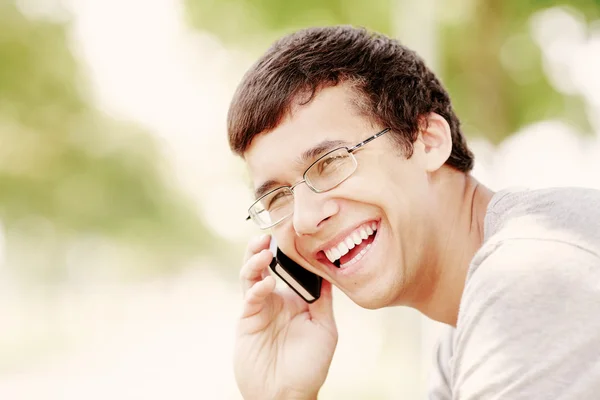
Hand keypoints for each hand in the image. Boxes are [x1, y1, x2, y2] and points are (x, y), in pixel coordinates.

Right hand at [234, 234, 337, 399]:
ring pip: (252, 276)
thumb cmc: (309, 366)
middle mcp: (277, 299)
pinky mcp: (247, 320)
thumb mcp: (325, 329)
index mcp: (296, 299)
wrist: (287, 394)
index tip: (295, 232)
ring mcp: (260, 308)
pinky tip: (266, 286)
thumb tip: (329, 271)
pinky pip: (250, 298)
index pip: (291, 268)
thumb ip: (322, 300)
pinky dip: (256, 288)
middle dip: (265, 247)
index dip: (291, 250)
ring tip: (264, 250)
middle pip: (267, 266)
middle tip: (269, 234)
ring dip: (255, 261)